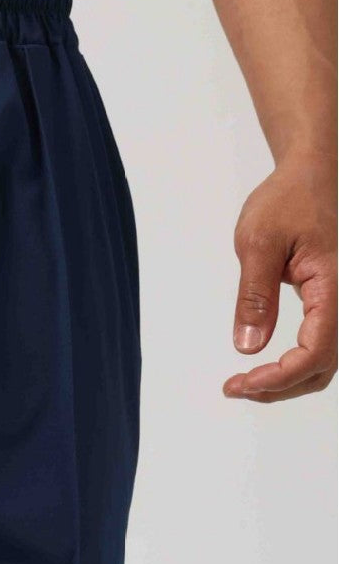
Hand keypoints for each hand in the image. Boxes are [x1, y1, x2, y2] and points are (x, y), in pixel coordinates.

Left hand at [224, 153, 336, 401]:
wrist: (313, 175)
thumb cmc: (290, 199)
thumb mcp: (259, 242)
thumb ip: (255, 295)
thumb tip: (248, 345)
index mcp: (336, 286)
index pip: (316, 351)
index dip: (279, 377)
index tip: (241, 382)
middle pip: (323, 366)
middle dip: (280, 386)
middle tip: (235, 387)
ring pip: (326, 361)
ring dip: (288, 379)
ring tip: (246, 382)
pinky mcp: (334, 302)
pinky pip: (322, 344)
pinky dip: (296, 364)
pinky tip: (265, 365)